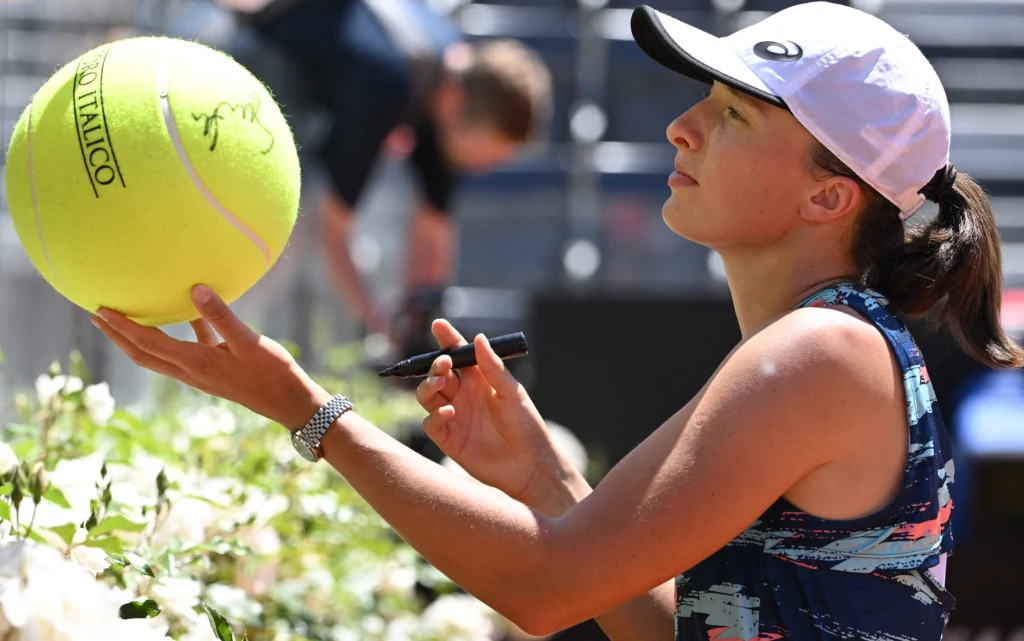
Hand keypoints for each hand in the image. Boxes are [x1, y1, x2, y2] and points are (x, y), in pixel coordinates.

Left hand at [92, 285, 332, 430]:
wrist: (290, 403)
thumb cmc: (272, 373)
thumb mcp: (249, 342)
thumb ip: (222, 316)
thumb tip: (196, 289)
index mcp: (196, 363)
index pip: (149, 343)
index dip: (123, 327)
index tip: (101, 311)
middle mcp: (192, 371)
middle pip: (144, 354)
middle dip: (119, 337)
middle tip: (99, 317)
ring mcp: (203, 374)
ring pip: (161, 355)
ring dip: (141, 338)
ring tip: (129, 319)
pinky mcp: (216, 371)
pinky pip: (189, 350)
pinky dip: (180, 334)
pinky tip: (189, 315)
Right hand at [416, 320, 586, 512]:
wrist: (530, 466)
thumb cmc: (527, 426)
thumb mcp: (512, 393)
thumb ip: (493, 368)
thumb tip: (478, 338)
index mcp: (479, 381)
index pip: (458, 355)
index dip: (447, 339)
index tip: (438, 325)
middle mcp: (463, 396)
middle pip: (438, 373)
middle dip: (436, 364)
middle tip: (444, 363)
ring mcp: (454, 416)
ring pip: (428, 395)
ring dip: (429, 385)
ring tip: (440, 383)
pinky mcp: (449, 438)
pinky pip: (431, 422)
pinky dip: (435, 414)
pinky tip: (450, 412)